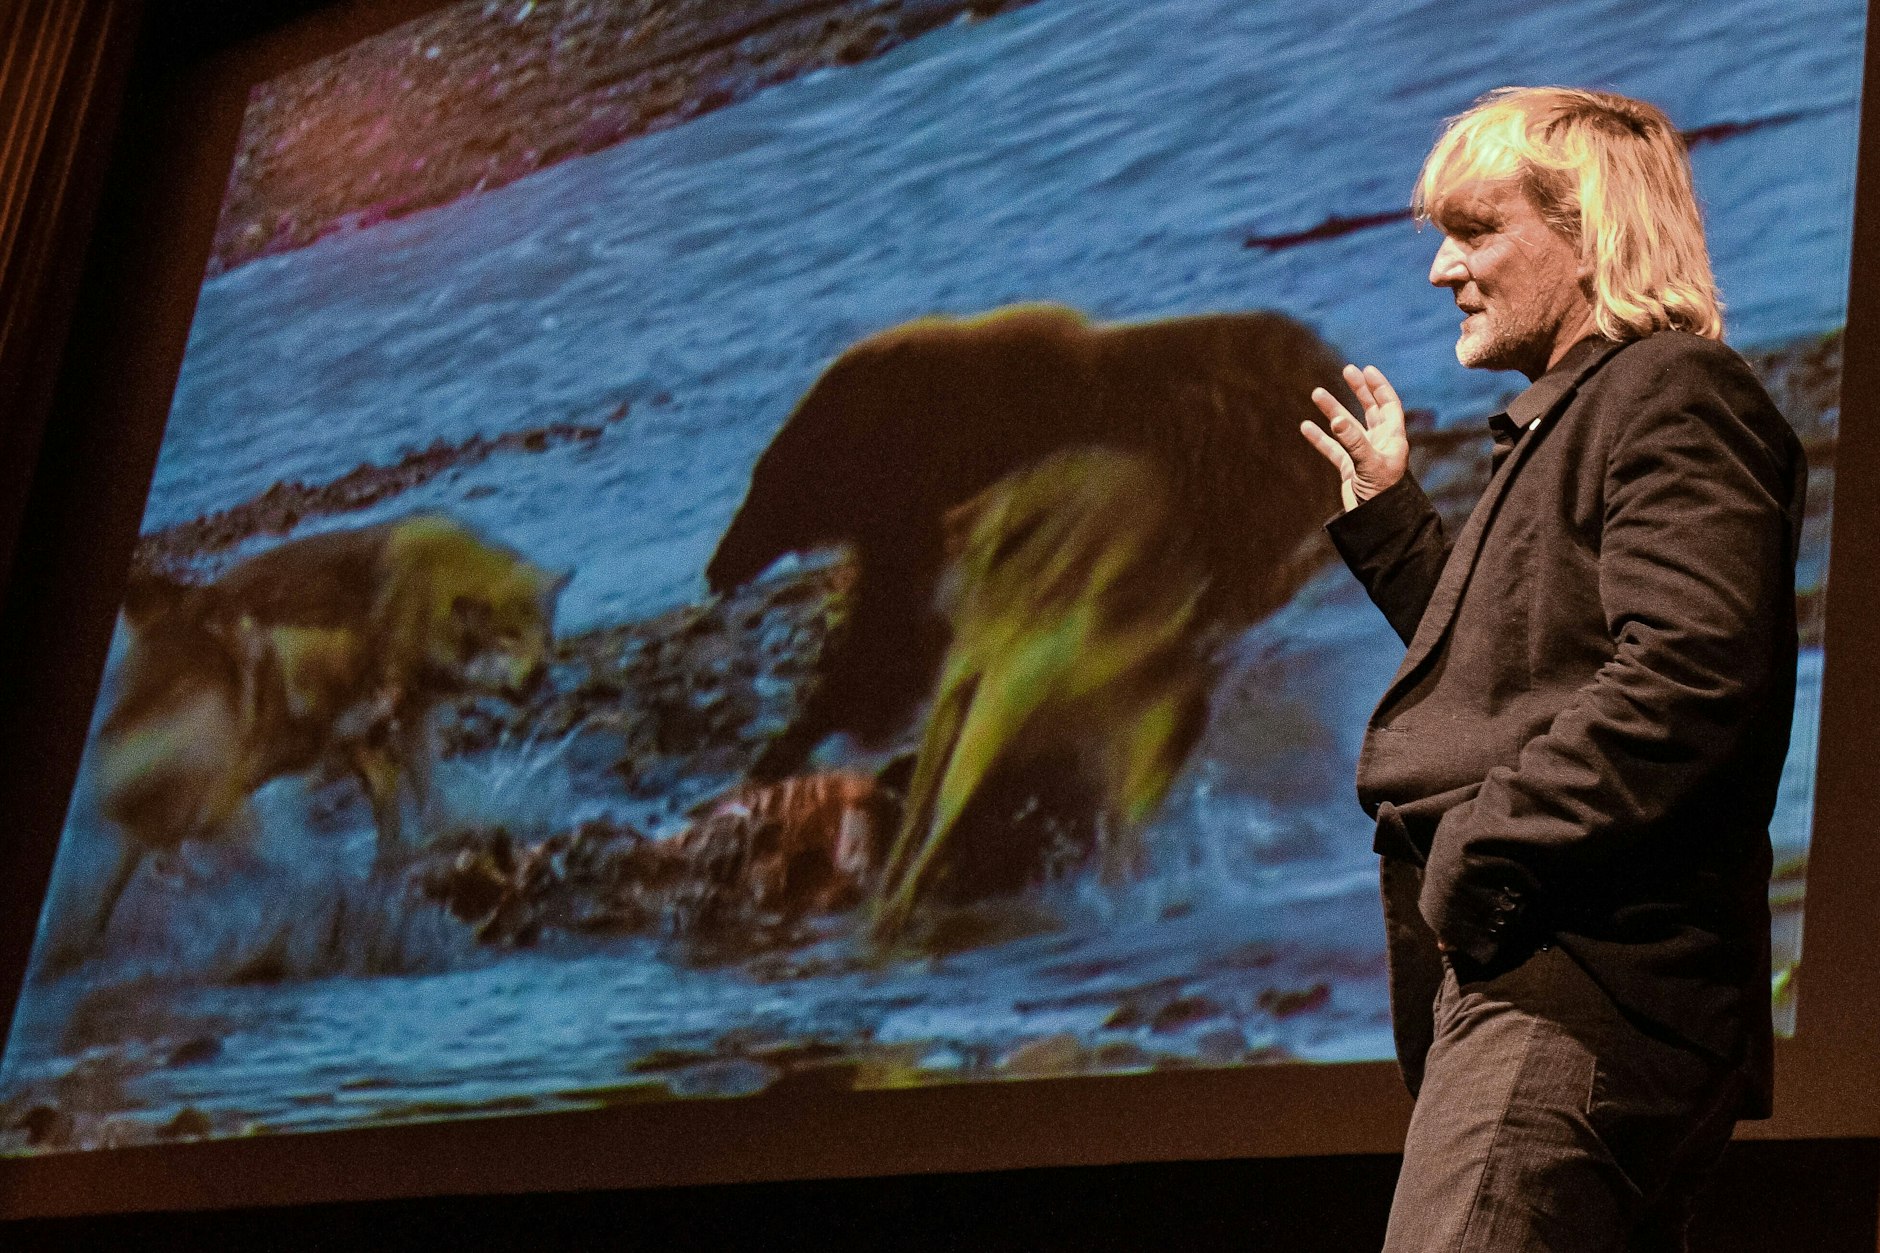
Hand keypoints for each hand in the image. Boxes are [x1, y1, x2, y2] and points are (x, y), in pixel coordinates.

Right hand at [1301, 364, 1410, 511]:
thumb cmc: (1382, 493)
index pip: (1388, 405)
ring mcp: (1363, 455)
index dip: (1379, 386)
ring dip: (1333, 410)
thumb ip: (1353, 441)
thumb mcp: (1368, 464)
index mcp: (1392, 438)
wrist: (1377, 521)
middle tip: (1347, 370)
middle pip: (1369, 410)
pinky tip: (1307, 426)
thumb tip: (1336, 420)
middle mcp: (1379, 443)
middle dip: (1359, 390)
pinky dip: (1320, 438)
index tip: (1366, 370)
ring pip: (1347, 427)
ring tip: (1317, 394)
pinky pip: (1333, 448)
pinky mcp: (1349, 469)